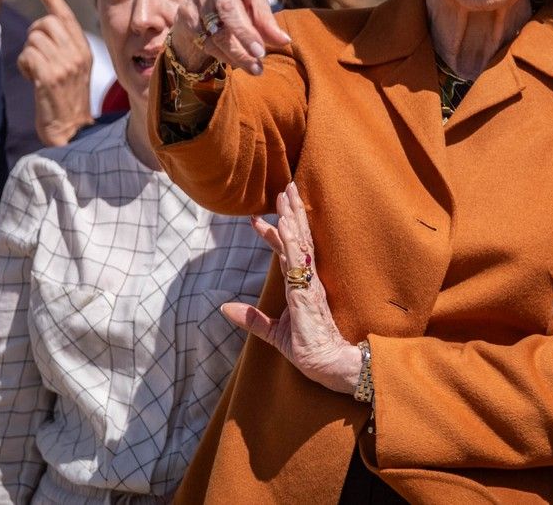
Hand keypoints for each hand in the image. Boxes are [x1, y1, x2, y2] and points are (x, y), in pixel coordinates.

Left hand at [17, 0, 94, 145]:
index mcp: (84, 50)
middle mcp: (77, 54)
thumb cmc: (67, 100)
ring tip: (36, 72)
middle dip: (33, 36)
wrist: (71, 130)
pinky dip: (24, 65)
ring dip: (28, 54)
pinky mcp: (50, 77)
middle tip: (37, 56)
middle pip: (44, 24)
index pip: (66, 16)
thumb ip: (65, 47)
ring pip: (33, 39)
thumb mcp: (74, 69)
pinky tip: (32, 79)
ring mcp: (65, 65)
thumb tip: (47, 22)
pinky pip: (27, 55)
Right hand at [172, 0, 290, 75]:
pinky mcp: (185, 17)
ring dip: (238, 54)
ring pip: (217, 32)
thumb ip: (267, 23)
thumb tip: (284, 40)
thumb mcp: (255, 10)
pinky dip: (225, 57)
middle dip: (245, 32)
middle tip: (260, 54)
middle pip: (228, 8)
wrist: (203, 19)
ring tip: (257, 69)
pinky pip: (207, 42)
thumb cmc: (239, 7)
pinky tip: (236, 63)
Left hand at [222, 182, 361, 394]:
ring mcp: (309, 282)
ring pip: (300, 242)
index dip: (274, 233)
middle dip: (291, 212)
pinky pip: (299, 260)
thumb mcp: (273, 332)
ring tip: (286, 193)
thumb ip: (252, 318)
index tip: (258, 218)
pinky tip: (285, 224)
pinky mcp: (308, 291)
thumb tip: (224, 307)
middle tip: (284, 187)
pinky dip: (292, 240)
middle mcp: (307, 279)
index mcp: (301, 286)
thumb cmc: (308, 349)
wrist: (328, 364)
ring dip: (292, 217)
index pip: (287, 252)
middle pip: (299, 238)